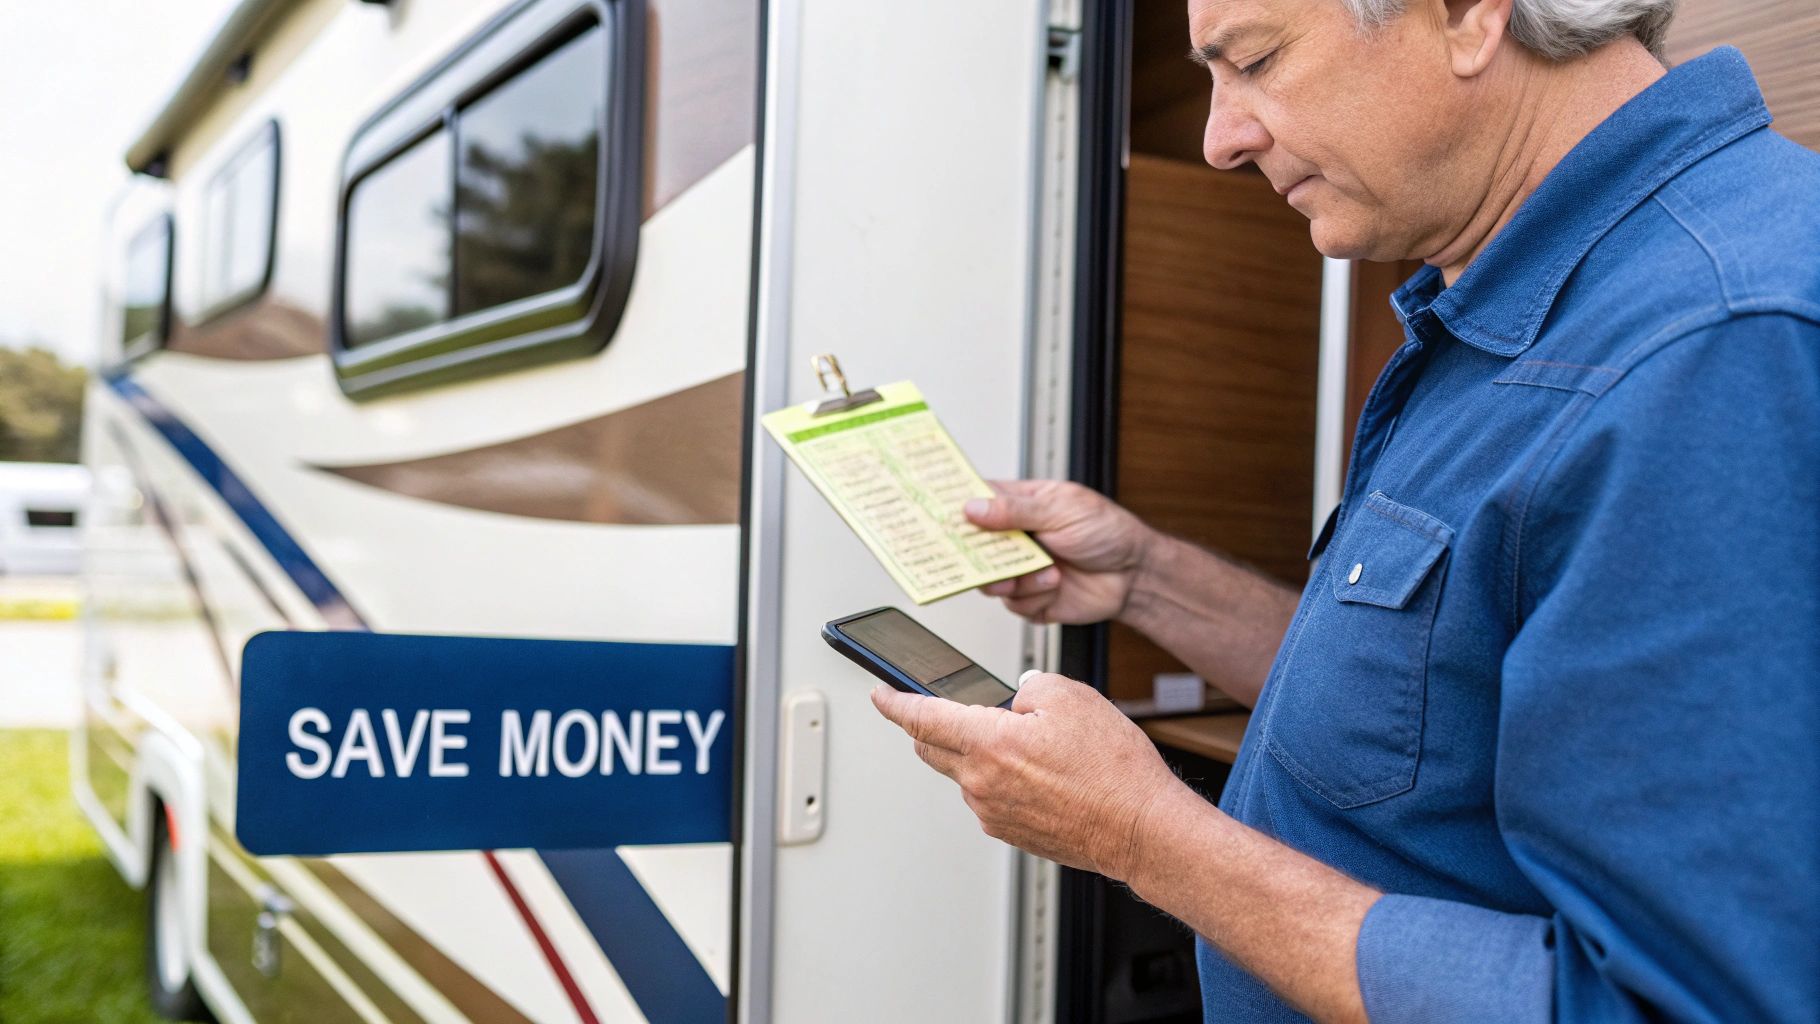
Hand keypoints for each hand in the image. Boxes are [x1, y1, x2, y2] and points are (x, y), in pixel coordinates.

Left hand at [869, 673, 1184, 877]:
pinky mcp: (1009, 832)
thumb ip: (1028, 686)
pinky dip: (998, 779)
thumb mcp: (1072, 696)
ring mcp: (993, 812)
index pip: (922, 717)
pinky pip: (988, 797)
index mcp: (990, 743)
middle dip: (929, 726)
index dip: (895, 701)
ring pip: (963, 773)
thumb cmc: (1114, 770)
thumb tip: (1014, 698)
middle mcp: (981, 783)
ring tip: (1027, 744)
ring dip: (975, 753)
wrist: (1142, 830)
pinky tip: (1039, 774)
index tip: (881, 693)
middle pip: (931, 748)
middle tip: (945, 709)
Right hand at [966, 480, 1157, 624]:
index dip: (956, 507)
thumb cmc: (1108, 531)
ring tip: (1044, 571)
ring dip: (1015, 579)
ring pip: (990, 580)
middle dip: (978, 554)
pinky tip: (1055, 584)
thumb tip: (973, 507)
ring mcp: (1021, 568)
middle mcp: (1016, 537)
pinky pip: (1013, 604)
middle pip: (974, 546)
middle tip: (988, 557)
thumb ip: (1015, 510)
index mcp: (1021, 504)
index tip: (941, 515)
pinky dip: (1034, 596)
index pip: (976, 500)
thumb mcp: (1062, 509)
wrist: (1134, 575)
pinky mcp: (1031, 597)